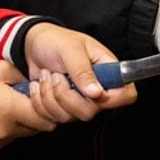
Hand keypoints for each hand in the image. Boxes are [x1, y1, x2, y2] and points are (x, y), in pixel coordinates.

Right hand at [0, 61, 59, 156]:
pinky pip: (3, 142)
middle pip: (35, 129)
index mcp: (11, 110)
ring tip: (0, 109)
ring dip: (17, 125)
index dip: (48, 109)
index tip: (42, 101)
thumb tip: (38, 84)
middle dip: (34, 117)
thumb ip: (22, 76)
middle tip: (21, 103)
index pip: (46, 119)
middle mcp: (5, 130)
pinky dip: (2, 133)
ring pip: (19, 136)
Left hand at [23, 22, 137, 119]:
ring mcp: (79, 102)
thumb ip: (83, 71)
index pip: (126, 94)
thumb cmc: (55, 40)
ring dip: (49, 96)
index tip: (92, 91)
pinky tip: (40, 86)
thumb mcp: (70, 49)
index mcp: (108, 71)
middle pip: (91, 112)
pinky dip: (39, 103)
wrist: (32, 45)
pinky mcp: (62, 108)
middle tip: (57, 76)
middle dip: (66, 96)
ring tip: (47, 75)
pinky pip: (51, 119)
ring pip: (68, 117)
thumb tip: (97, 93)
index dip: (112, 99)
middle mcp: (96, 90)